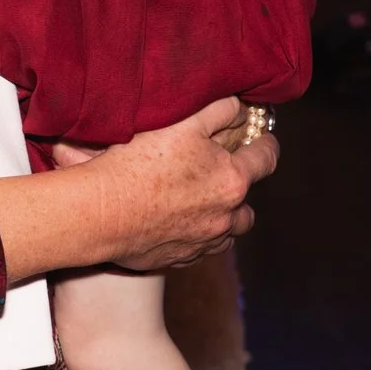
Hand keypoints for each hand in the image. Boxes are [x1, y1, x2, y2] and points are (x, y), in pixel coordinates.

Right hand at [91, 97, 278, 272]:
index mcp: (232, 180)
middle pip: (249, 207)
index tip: (265, 140)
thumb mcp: (184, 121)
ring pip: (228, 233)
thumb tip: (241, 110)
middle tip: (225, 175)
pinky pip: (201, 250)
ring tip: (205, 203)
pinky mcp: (180, 259)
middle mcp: (225, 216)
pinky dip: (199, 236)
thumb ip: (221, 110)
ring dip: (224, 218)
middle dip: (242, 190)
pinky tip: (179, 222)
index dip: (268, 145)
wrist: (102, 211)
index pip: (266, 159)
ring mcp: (203, 242)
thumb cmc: (141, 163)